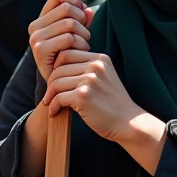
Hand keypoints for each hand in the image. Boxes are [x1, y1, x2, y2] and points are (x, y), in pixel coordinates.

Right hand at [29, 0, 93, 82]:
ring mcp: (36, 38)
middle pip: (67, 8)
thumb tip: (89, 10)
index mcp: (41, 18)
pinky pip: (68, 38)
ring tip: (83, 45)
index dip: (75, 2)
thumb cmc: (71, 56)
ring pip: (70, 23)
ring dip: (83, 34)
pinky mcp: (40, 50)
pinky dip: (80, 44)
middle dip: (82, 20)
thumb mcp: (76, 33)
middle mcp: (34, 26)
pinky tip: (81, 52)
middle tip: (85, 35)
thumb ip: (82, 19)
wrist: (61, 84)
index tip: (83, 16)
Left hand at [44, 50, 166, 174]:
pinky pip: (58, 97)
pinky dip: (53, 106)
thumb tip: (58, 67)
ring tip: (50, 103)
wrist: (127, 122)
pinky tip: (54, 112)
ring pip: (56, 82)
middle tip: (50, 94)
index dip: (57, 67)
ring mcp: (90, 80)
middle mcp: (95, 66)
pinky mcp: (83, 96)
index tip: (56, 80)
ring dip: (50, 95)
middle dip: (51, 81)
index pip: (67, 53)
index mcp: (100, 59)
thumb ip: (87, 69)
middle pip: (59, 67)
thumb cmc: (113, 103)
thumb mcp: (104, 77)